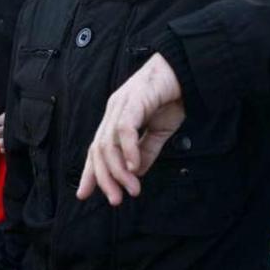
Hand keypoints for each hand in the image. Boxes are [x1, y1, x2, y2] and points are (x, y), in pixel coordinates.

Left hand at [77, 53, 185, 204]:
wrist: (186, 70)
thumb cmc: (171, 97)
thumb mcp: (159, 131)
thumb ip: (146, 151)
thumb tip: (135, 173)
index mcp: (116, 118)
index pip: (96, 149)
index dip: (89, 172)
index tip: (84, 194)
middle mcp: (113, 111)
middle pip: (98, 150)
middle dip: (104, 178)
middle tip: (115, 200)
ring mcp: (121, 105)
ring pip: (108, 143)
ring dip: (118, 170)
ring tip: (131, 188)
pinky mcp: (134, 100)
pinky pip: (125, 129)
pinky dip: (128, 150)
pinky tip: (134, 166)